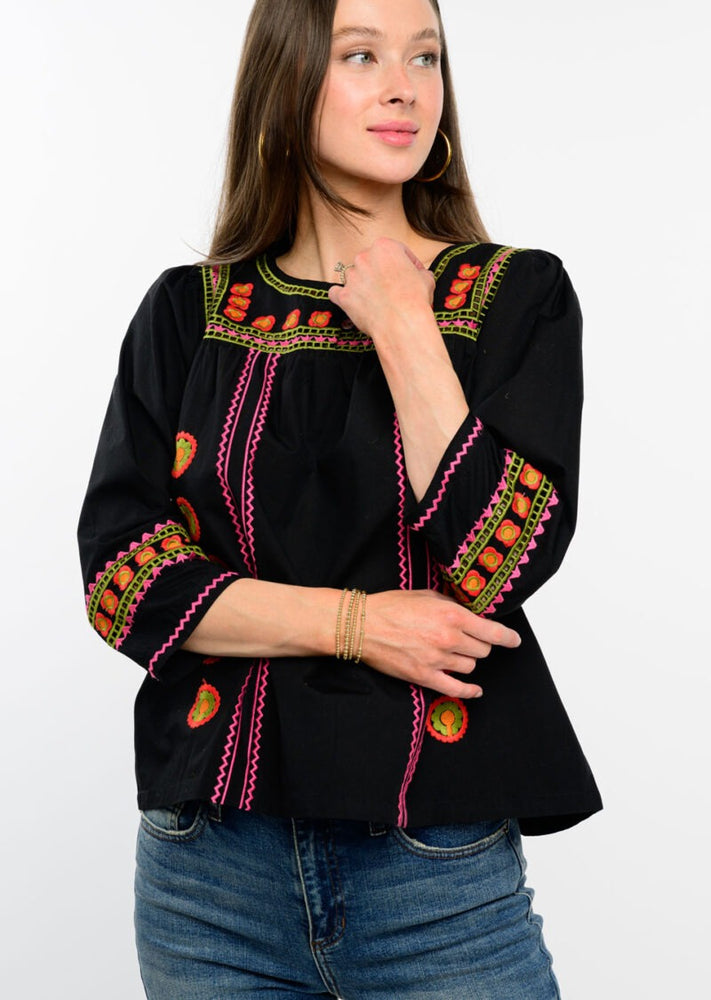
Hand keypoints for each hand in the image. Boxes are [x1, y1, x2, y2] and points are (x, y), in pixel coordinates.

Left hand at [328, 238, 435, 344]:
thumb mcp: (426, 279)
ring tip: (377, 300)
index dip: (407, 264)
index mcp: (385, 247)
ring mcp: (351, 277)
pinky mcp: (343, 296)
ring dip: (364, 285)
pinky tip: (352, 302)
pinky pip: (337, 293)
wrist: (402, 323)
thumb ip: (419, 272)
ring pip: (354, 276)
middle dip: (382, 273)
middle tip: (394, 289)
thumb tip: (420, 275)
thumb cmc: (415, 300)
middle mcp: (364, 257)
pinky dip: (343, 297)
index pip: (397, 251)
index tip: (411, 275)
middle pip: (372, 262)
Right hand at [361, 590, 520, 697]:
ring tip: (453, 654)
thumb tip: (470, 613)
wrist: (362, 625)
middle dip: (479, 645)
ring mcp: (438, 659)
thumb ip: (451, 604)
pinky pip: (456, 688)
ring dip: (466, 661)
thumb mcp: (426, 595)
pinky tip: (476, 690)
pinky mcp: (425, 676)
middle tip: (468, 641)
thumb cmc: (391, 606)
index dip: (508, 638)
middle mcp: (449, 638)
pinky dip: (469, 691)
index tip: (514, 640)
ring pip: (470, 667)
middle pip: (482, 651)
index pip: (492, 631)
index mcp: (452, 615)